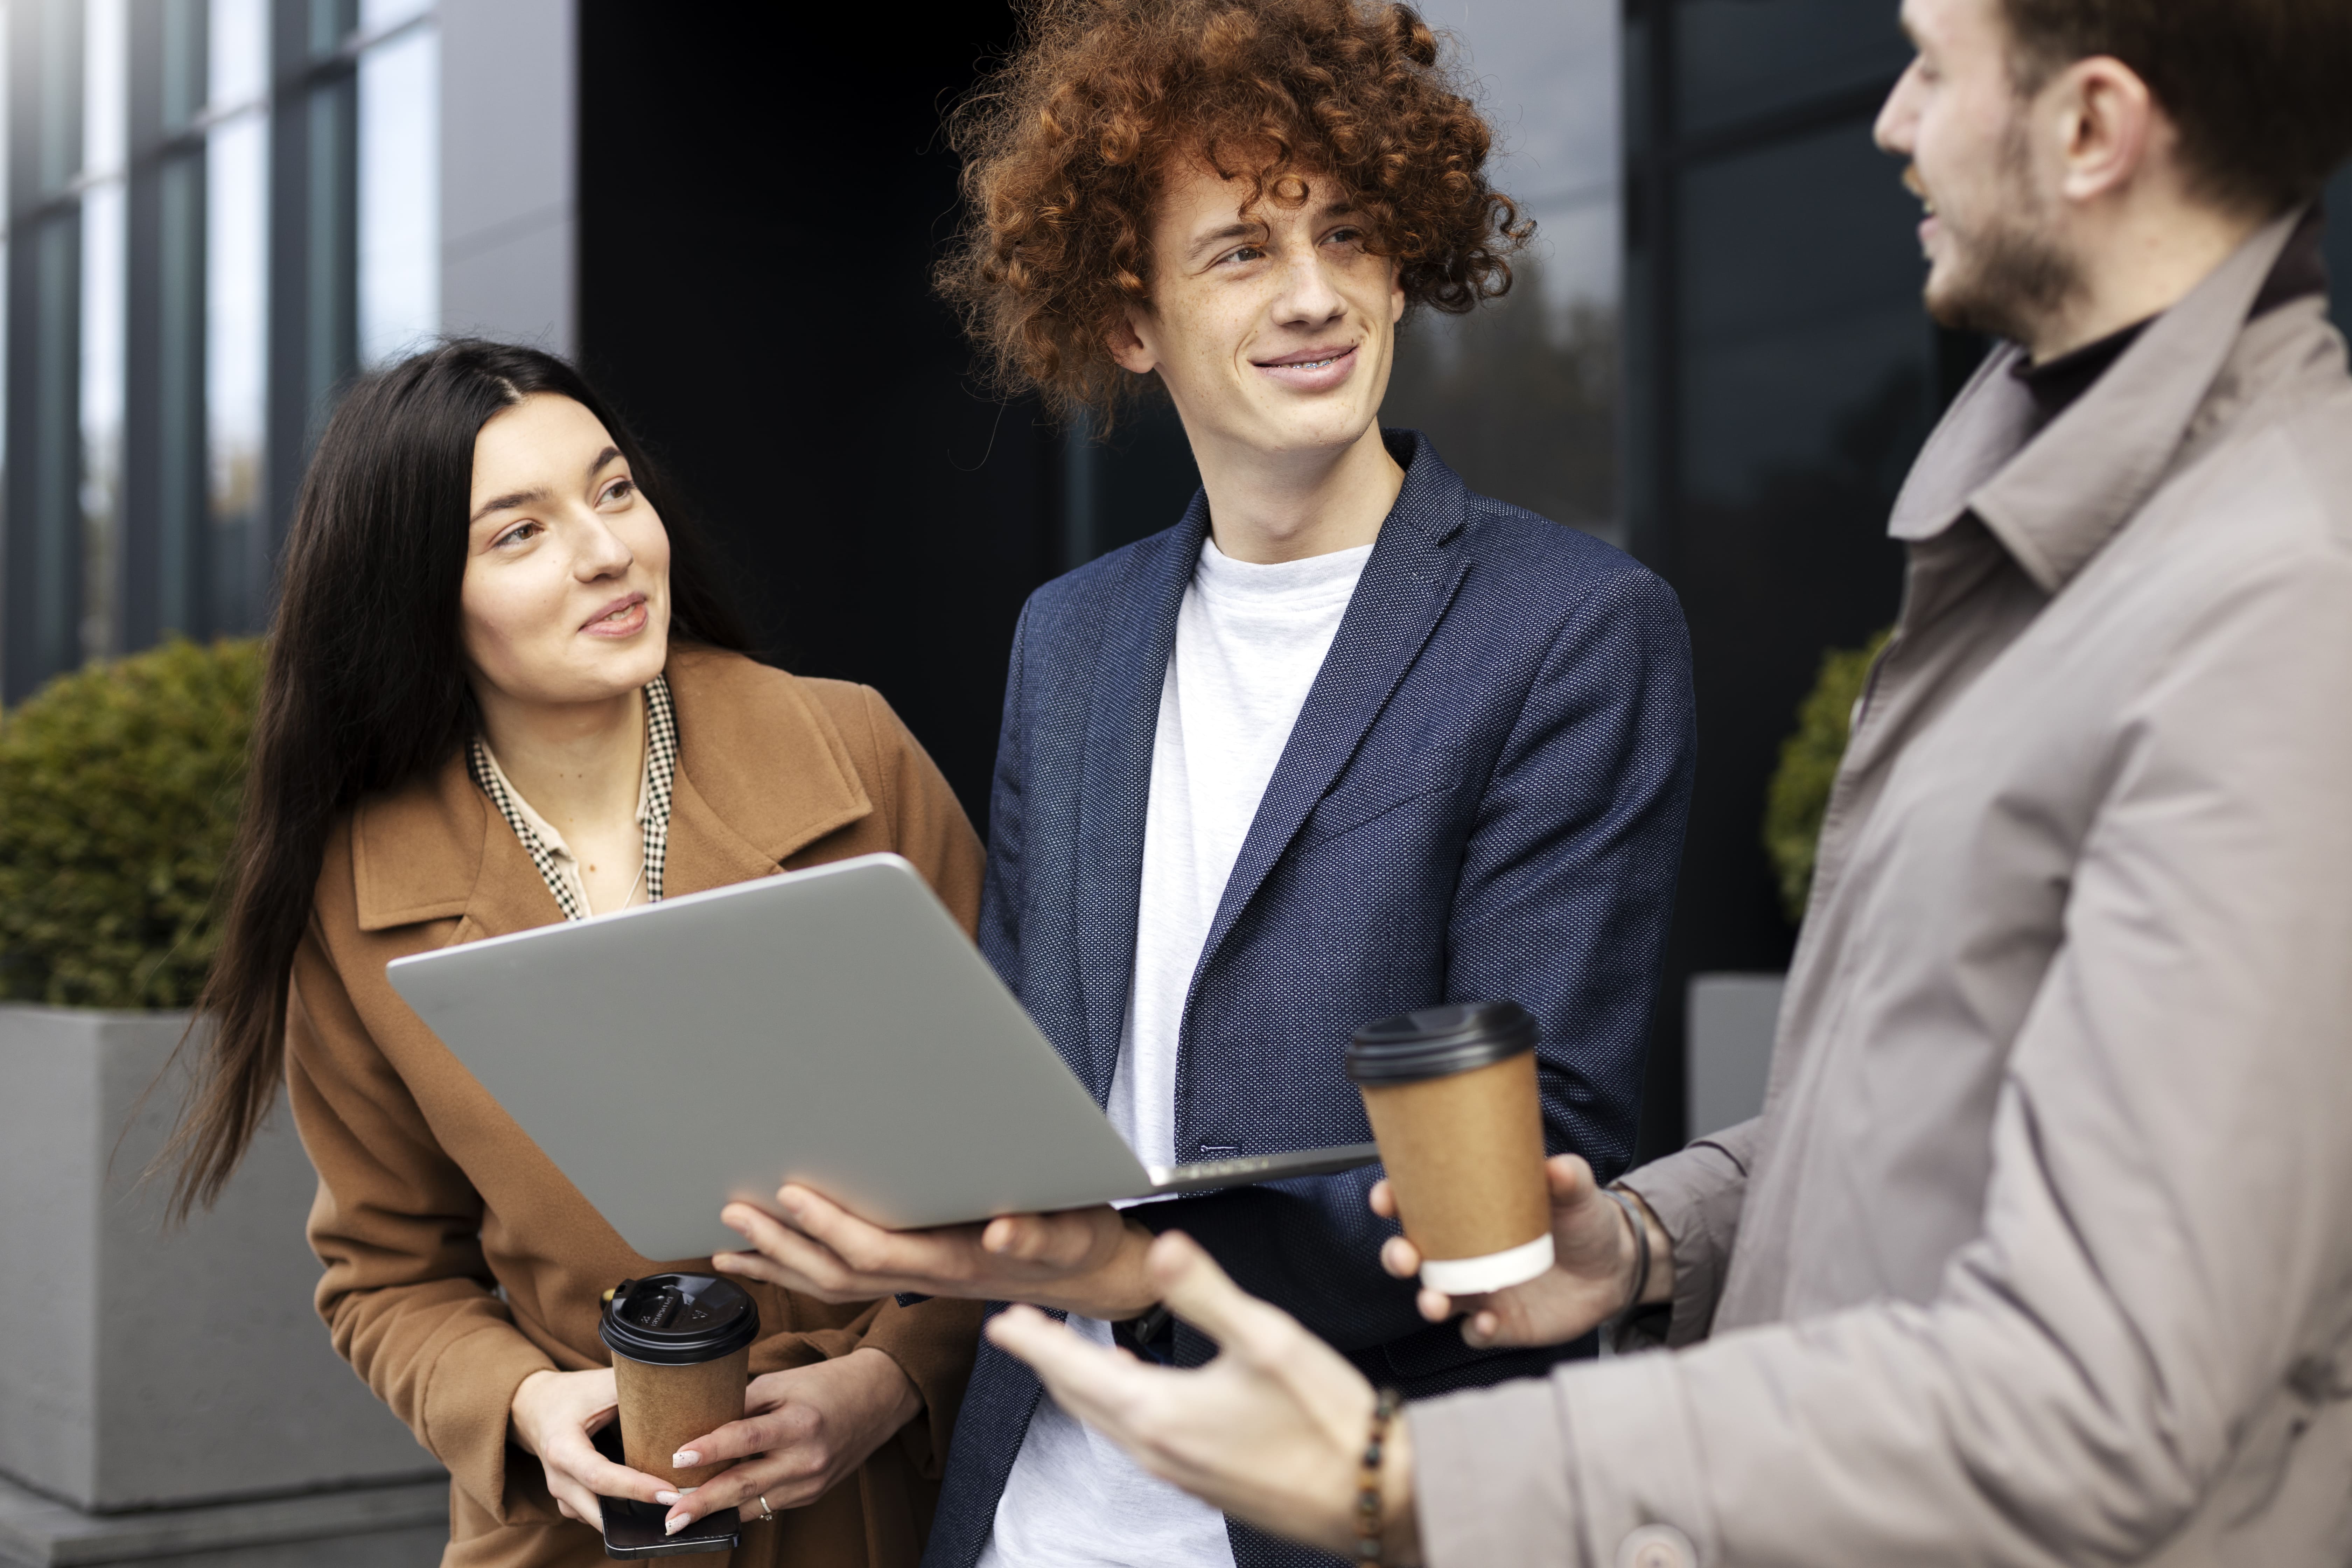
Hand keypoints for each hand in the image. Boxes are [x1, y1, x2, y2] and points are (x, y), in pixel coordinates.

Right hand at [508, 1367, 670, 1530]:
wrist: (536, 1407)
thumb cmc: (573, 1394)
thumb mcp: (601, 1385)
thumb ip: (635, 1389)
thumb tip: (678, 1392)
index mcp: (563, 1449)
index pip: (600, 1477)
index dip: (635, 1487)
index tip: (670, 1492)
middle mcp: (558, 1479)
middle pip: (596, 1510)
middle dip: (636, 1516)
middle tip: (678, 1509)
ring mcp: (561, 1494)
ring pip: (596, 1518)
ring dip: (628, 1520)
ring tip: (669, 1511)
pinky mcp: (569, 1500)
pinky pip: (594, 1515)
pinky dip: (618, 1516)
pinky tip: (647, 1507)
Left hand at [656, 1348, 920, 1534]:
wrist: (878, 1399)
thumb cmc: (827, 1384)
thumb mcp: (784, 1382)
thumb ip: (744, 1403)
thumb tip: (702, 1425)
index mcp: (799, 1423)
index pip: (746, 1438)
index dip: (710, 1449)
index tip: (676, 1458)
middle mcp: (806, 1458)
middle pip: (745, 1485)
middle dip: (704, 1503)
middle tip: (671, 1517)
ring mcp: (810, 1481)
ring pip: (754, 1503)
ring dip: (717, 1511)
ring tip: (682, 1519)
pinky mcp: (811, 1493)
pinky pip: (769, 1503)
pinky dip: (742, 1505)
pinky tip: (718, 1507)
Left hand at [713, 1185, 1158, 1318]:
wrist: (1089, 1273)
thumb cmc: (1078, 1239)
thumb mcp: (1072, 1232)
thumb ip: (1037, 1234)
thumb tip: (1002, 1232)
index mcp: (955, 1262)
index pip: (878, 1251)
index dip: (831, 1226)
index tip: (792, 1194)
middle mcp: (925, 1280)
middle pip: (838, 1273)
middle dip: (783, 1243)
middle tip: (734, 1209)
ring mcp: (916, 1284)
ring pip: (832, 1283)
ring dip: (778, 1262)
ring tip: (729, 1239)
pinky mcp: (915, 1274)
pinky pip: (843, 1281)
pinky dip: (798, 1270)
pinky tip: (770, 1254)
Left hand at [988, 1231, 1420, 1563]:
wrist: (1373, 1496)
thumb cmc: (1326, 1422)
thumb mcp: (1265, 1339)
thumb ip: (1206, 1292)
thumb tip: (1165, 1248)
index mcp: (1161, 1412)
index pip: (1074, 1369)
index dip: (1035, 1341)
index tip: (1003, 1322)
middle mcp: (1159, 1449)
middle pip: (1081, 1400)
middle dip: (1047, 1362)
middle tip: (1020, 1334)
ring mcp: (1180, 1471)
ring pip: (1108, 1422)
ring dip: (1081, 1386)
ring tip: (1068, 1357)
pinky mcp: (1204, 1481)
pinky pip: (1139, 1439)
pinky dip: (1119, 1407)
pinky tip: (1137, 1392)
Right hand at [1372, 1153, 1671, 1348]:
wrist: (1615, 1269)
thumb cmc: (1584, 1222)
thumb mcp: (1576, 1193)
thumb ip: (1567, 1177)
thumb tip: (1557, 1168)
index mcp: (1471, 1213)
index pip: (1421, 1204)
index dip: (1394, 1199)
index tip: (1385, 1197)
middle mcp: (1467, 1253)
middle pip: (1416, 1255)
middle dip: (1398, 1256)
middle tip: (1404, 1256)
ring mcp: (1481, 1290)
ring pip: (1437, 1297)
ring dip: (1428, 1301)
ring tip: (1434, 1301)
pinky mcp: (1502, 1322)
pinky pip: (1477, 1331)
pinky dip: (1477, 1329)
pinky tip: (1488, 1322)